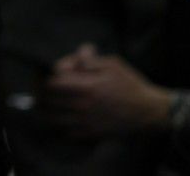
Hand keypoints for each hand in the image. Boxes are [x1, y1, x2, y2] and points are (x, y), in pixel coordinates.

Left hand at [40, 43, 172, 138]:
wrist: (150, 112)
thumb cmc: (131, 85)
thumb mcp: (112, 64)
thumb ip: (88, 59)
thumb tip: (73, 56)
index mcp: (86, 86)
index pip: (52, 82)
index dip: (47, 76)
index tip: (48, 74)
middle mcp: (83, 105)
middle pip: (48, 100)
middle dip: (41, 92)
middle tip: (39, 87)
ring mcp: (86, 122)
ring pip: (52, 118)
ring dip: (45, 109)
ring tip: (43, 102)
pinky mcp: (91, 134)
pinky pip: (65, 132)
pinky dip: (58, 125)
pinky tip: (59, 117)